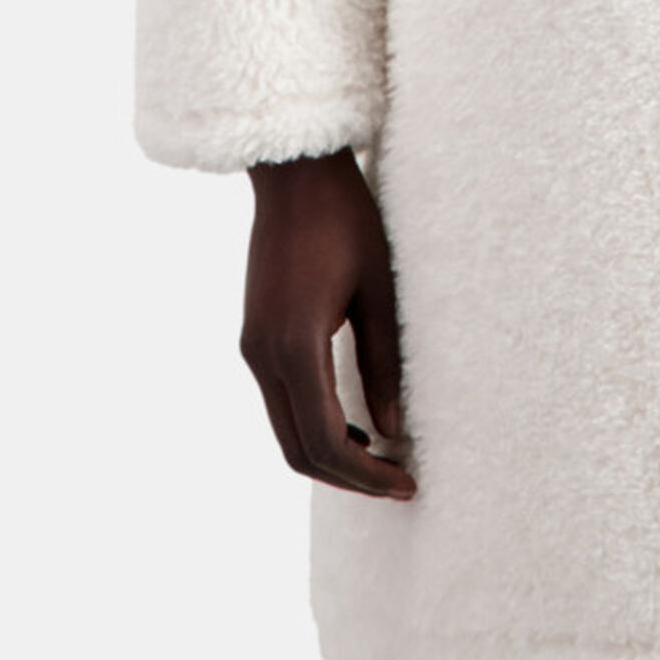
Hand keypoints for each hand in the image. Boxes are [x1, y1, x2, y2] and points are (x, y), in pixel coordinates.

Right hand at [240, 148, 416, 499]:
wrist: (295, 175)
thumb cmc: (346, 220)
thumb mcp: (379, 290)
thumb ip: (384, 363)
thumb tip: (391, 428)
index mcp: (295, 345)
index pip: (324, 441)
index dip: (366, 473)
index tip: (407, 483)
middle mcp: (263, 355)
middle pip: (298, 449)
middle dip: (348, 476)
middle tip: (398, 483)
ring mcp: (253, 347)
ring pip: (285, 430)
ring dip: (329, 454)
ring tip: (383, 459)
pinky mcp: (255, 336)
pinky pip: (281, 402)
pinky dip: (313, 426)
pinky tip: (354, 424)